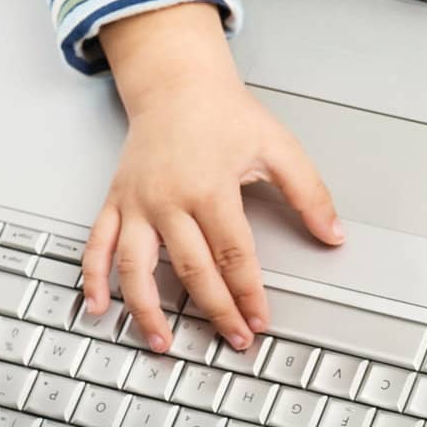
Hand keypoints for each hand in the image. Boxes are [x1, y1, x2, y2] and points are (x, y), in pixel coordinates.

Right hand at [81, 79, 344, 353]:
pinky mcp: (115, 200)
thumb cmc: (225, 114)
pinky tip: (98, 307)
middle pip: (191, 269)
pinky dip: (92, 278)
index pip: (233, 255)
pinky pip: (96, 244)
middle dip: (214, 311)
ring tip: (164, 343)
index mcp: (210, 186)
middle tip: (233, 339)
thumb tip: (334, 234)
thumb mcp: (277, 146)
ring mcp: (137, 202)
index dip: (248, 293)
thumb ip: (309, 192)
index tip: (260, 320)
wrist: (177, 83)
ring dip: (147, 311)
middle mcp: (168, 199)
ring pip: (135, 267)